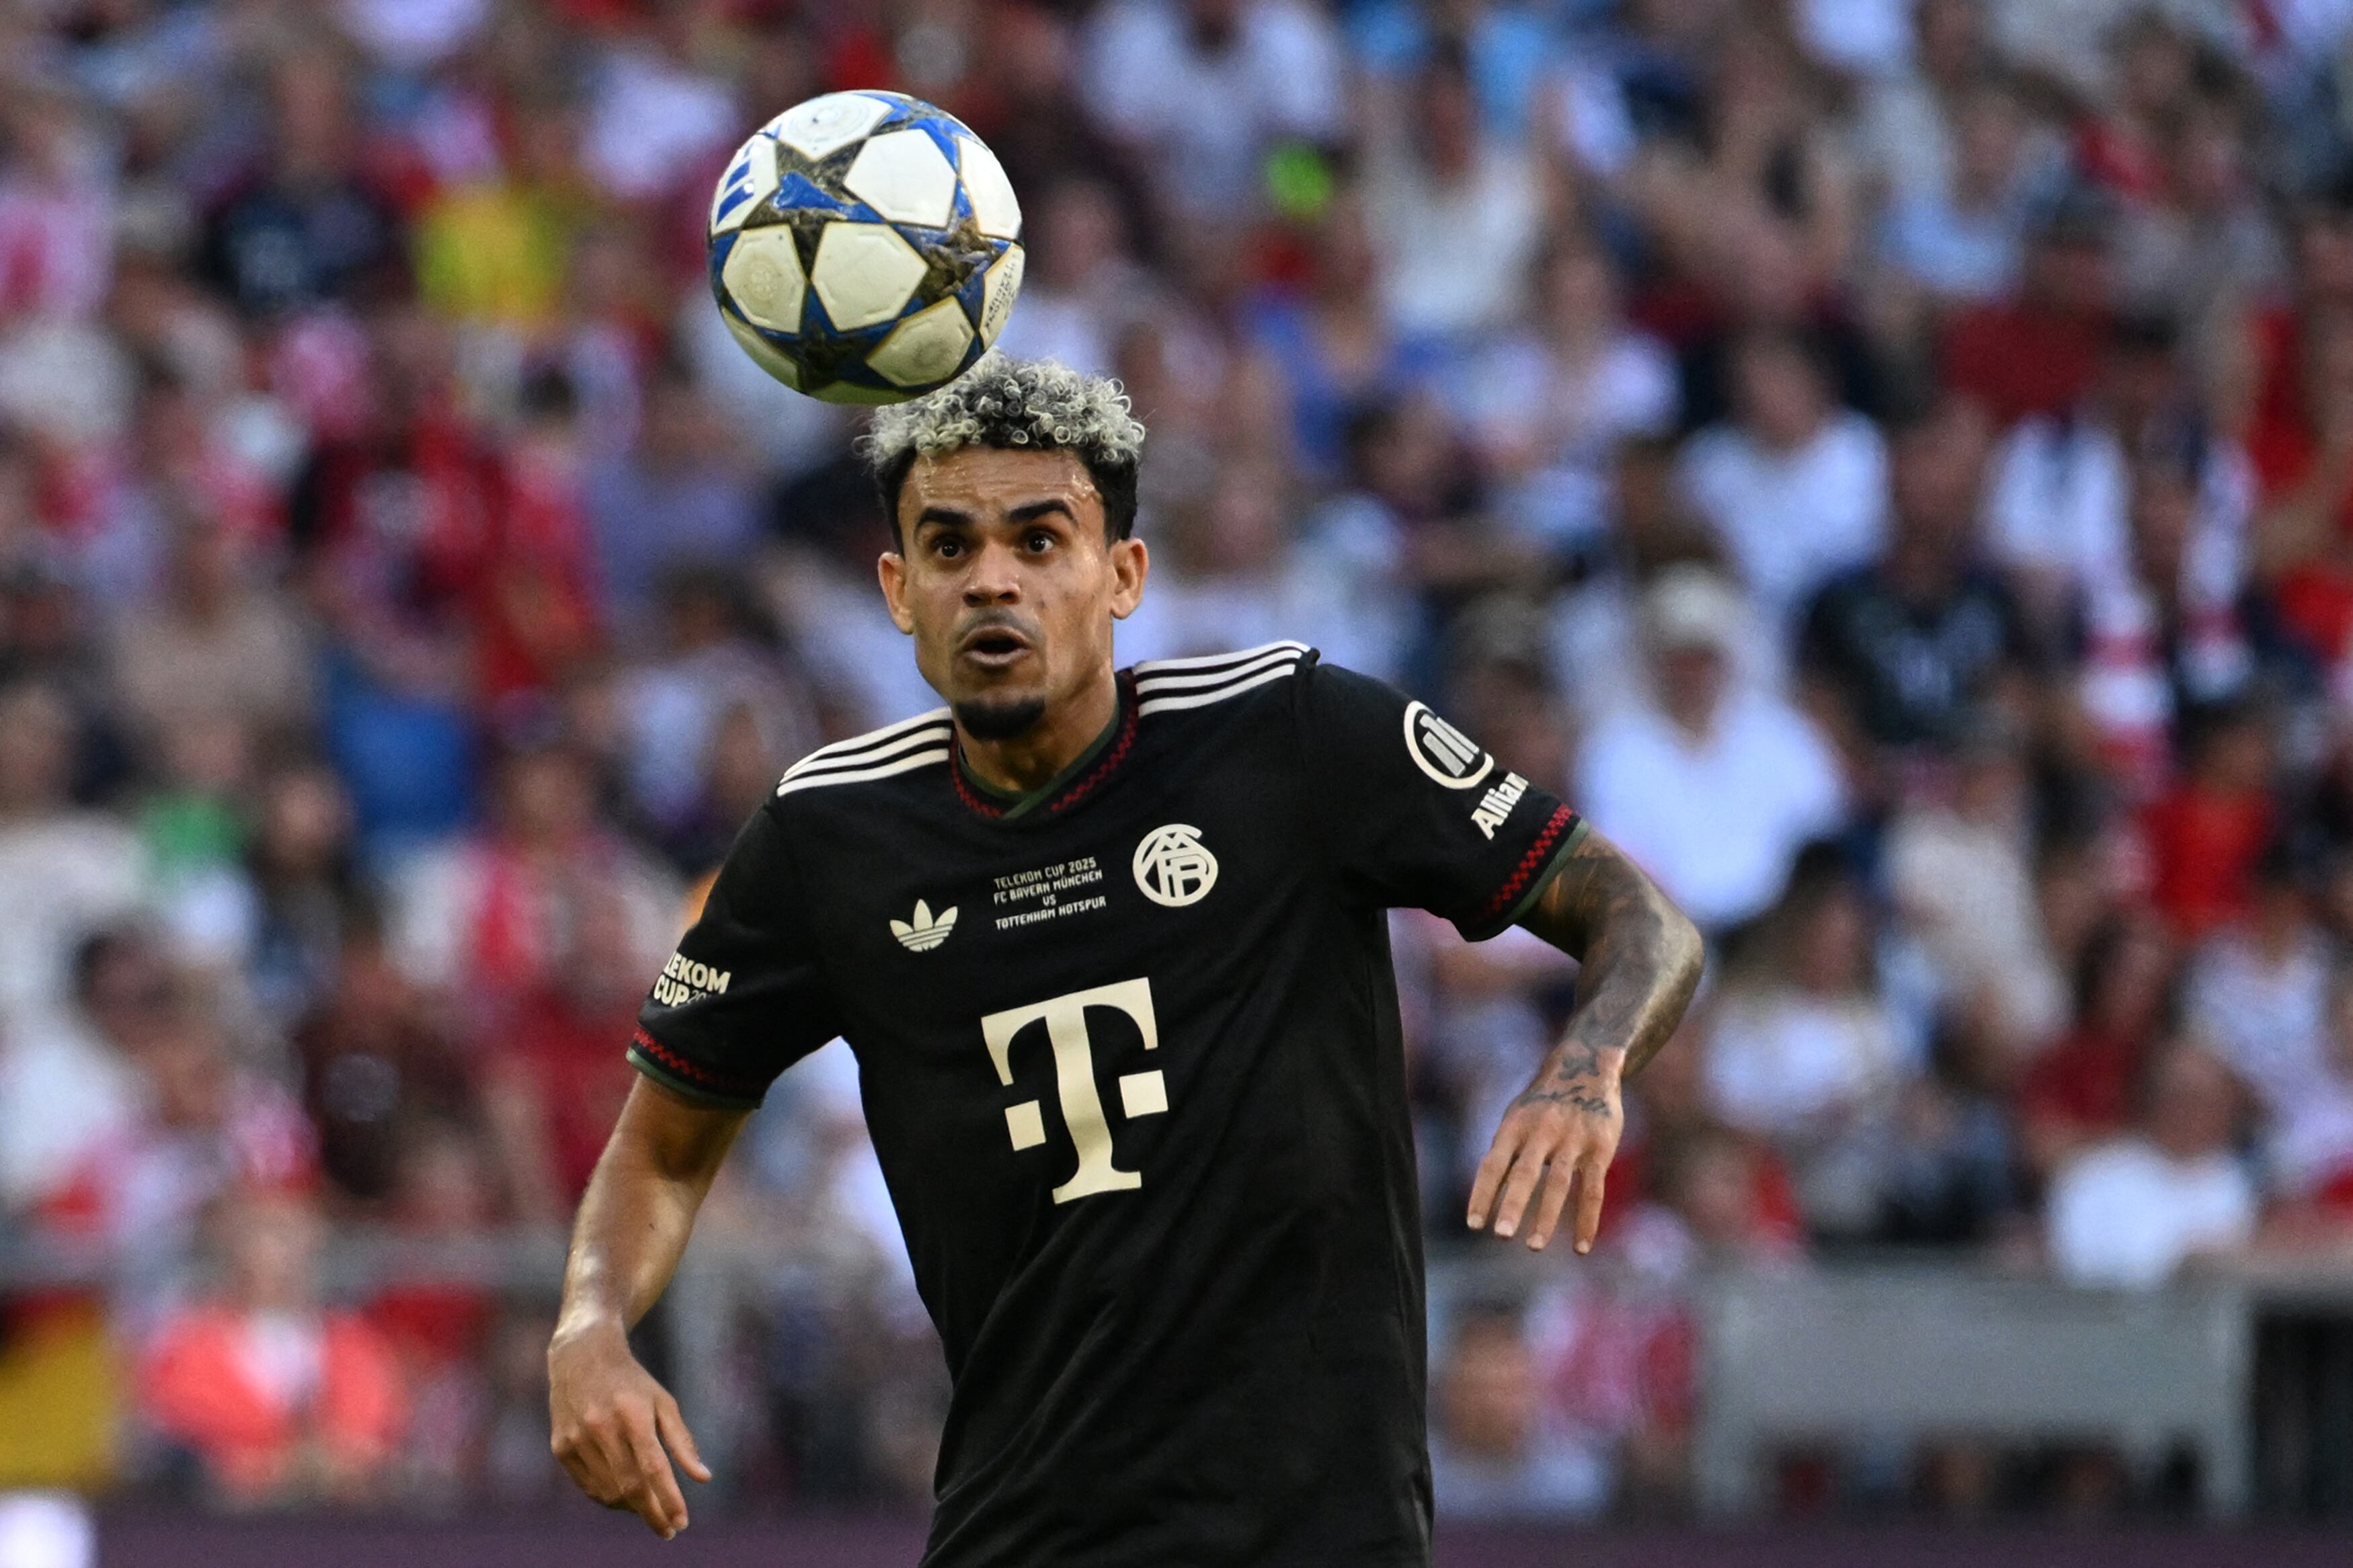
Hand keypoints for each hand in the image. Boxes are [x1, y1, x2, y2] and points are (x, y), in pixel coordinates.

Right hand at [549, 1318, 711, 1538]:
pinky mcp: (561, 1447)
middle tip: (669, 1529)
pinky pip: (588, 1487)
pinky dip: (609, 1498)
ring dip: (632, 1508)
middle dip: (653, 1514)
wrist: (582, 1356)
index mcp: (633, 1414)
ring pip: (608, 1492)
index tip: (682, 1523)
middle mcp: (601, 1427)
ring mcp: (577, 1439)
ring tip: (650, 1507)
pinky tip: (625, 1497)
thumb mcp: (663, 1402)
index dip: (669, 1500)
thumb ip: (682, 1441)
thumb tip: (703, 1478)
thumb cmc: (632, 1382)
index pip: (653, 1468)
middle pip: (630, 1487)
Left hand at [1466, 1040, 1622, 1252]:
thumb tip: (1489, 1194)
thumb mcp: (1519, 1116)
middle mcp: (1542, 1131)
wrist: (1587, 1066)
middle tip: (1501, 1236)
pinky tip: (1580, 1246)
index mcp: (1515, 1125)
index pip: (1494, 1164)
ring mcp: (1572, 1139)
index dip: (1482, 1194)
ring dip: (1546, 1217)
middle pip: (1525, 1173)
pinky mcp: (1600, 1148)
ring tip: (1533, 1246)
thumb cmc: (1543, 1102)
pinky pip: (1592, 1189)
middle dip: (1512, 1204)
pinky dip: (1586, 1219)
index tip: (1473, 1224)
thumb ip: (1507, 1151)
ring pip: (1558, 1183)